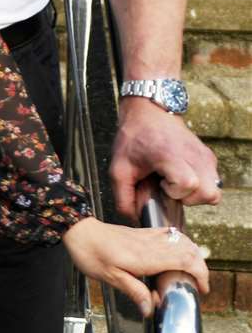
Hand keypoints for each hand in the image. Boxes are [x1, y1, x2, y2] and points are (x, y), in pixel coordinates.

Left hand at [63, 216, 209, 317]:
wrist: (78, 230)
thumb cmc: (90, 253)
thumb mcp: (110, 277)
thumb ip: (134, 292)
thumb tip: (151, 310)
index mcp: (146, 256)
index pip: (185, 260)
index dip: (200, 274)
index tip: (202, 289)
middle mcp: (150, 244)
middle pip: (188, 250)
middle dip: (201, 267)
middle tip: (200, 284)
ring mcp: (146, 236)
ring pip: (181, 240)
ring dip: (193, 254)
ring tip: (193, 271)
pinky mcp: (141, 232)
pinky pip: (168, 234)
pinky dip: (180, 242)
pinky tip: (178, 251)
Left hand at [109, 98, 220, 217]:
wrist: (148, 112)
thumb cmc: (133, 137)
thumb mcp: (118, 168)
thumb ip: (123, 197)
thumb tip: (134, 219)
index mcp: (170, 155)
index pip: (188, 184)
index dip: (175, 192)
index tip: (160, 184)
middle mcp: (194, 155)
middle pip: (208, 193)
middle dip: (188, 198)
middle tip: (168, 187)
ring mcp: (205, 156)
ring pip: (214, 190)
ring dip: (195, 194)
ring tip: (174, 182)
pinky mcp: (209, 157)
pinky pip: (213, 182)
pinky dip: (199, 185)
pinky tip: (180, 176)